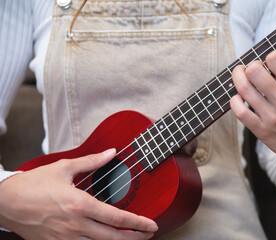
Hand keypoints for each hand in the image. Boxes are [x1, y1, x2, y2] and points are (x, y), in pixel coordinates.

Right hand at [0, 149, 157, 239]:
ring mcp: (65, 237)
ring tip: (131, 238)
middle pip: (113, 237)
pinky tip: (105, 239)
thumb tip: (112, 153)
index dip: (138, 223)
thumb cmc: (33, 184)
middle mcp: (75, 224)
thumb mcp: (64, 168)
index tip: (151, 225)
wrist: (6, 202)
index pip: (116, 217)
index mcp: (79, 204)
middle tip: (148, 235)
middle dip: (135, 237)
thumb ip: (92, 161)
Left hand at [230, 51, 275, 172]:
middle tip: (250, 69)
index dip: (269, 56)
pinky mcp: (262, 131)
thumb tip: (265, 65)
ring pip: (244, 89)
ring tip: (240, 76)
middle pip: (255, 71)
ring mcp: (272, 117)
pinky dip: (234, 101)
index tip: (268, 61)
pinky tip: (238, 98)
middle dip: (250, 66)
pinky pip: (240, 112)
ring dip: (238, 78)